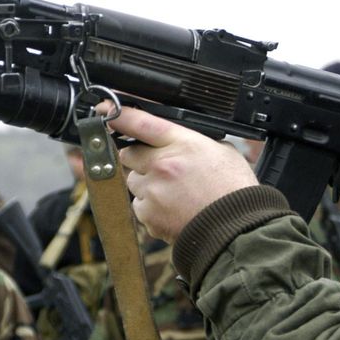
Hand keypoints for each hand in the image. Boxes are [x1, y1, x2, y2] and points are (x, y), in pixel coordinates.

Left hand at [106, 105, 258, 242]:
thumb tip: (181, 141)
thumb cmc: (234, 191)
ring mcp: (153, 191)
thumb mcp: (222, 151)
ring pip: (134, 182)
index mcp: (181, 143)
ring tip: (175, 195)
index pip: (140, 122)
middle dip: (141, 159)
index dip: (118, 115)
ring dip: (147, 185)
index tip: (103, 110)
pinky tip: (173, 211)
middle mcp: (162, 165)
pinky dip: (151, 209)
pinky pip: (139, 207)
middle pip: (129, 154)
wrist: (237, 228)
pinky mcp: (149, 215)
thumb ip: (194, 143)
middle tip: (162, 169)